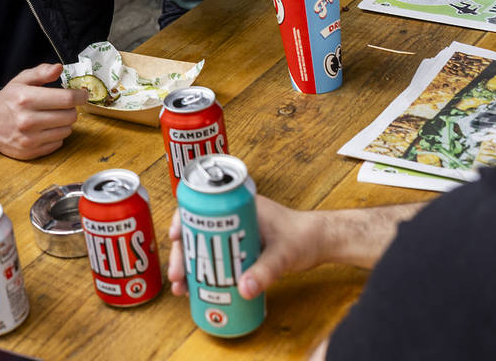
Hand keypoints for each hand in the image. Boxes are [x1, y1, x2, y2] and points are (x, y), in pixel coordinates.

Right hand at [0, 63, 84, 159]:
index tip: (82, 94)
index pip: (66, 99)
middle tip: (63, 105)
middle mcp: (28, 120)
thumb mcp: (21, 80)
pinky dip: (56, 135)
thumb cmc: (8, 99)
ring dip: (64, 123)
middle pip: (70, 116)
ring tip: (53, 117)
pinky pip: (58, 144)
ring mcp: (29, 139)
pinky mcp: (30, 152)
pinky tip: (45, 129)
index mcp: (26, 99)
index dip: (80, 96)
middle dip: (71, 109)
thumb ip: (41, 72)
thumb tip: (59, 68)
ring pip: (66, 131)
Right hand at [167, 195, 326, 298]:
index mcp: (238, 206)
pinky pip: (214, 257)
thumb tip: (243, 289)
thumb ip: (266, 271)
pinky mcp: (239, 248)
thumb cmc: (305, 237)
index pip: (201, 206)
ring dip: (189, 266)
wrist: (321, 242)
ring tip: (182, 289)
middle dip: (182, 254)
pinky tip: (197, 289)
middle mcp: (232, 217)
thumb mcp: (284, 255)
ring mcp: (234, 233)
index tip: (173, 237)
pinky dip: (203, 271)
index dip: (182, 220)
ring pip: (202, 246)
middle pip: (196, 231)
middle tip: (177, 276)